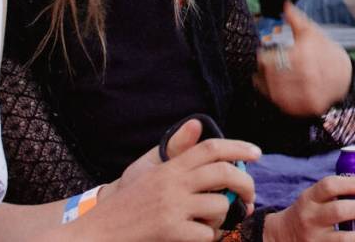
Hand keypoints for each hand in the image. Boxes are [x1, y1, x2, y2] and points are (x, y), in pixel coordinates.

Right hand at [83, 119, 260, 239]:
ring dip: (225, 217)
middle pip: (224, 173)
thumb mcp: (147, 172)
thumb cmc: (125, 204)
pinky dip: (210, 237)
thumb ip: (175, 151)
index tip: (257, 154)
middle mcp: (172, 183)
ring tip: (217, 222)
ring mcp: (171, 207)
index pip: (210, 148)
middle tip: (250, 196)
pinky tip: (201, 237)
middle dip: (246, 183)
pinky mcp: (169, 231)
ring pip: (220, 206)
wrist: (96, 233)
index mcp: (169, 167)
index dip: (238, 147)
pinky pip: (207, 234)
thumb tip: (197, 123)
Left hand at [254, 1, 352, 116]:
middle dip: (264, 70)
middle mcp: (302, 76)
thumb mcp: (313, 33)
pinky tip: (278, 90)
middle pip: (267, 75)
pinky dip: (276, 97)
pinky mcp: (305, 107)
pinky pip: (282, 104)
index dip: (263, 57)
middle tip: (266, 67)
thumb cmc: (327, 53)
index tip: (264, 55)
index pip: (266, 60)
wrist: (347, 78)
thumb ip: (296, 19)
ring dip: (266, 84)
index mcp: (301, 55)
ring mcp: (304, 94)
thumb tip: (285, 4)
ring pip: (272, 90)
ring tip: (269, 79)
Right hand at [262, 176, 354, 240]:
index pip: (329, 186)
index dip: (352, 184)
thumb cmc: (307, 213)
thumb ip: (335, 193)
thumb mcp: (312, 198)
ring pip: (343, 240)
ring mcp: (315, 240)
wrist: (282, 237)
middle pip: (338, 212)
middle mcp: (311, 218)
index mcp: (309, 198)